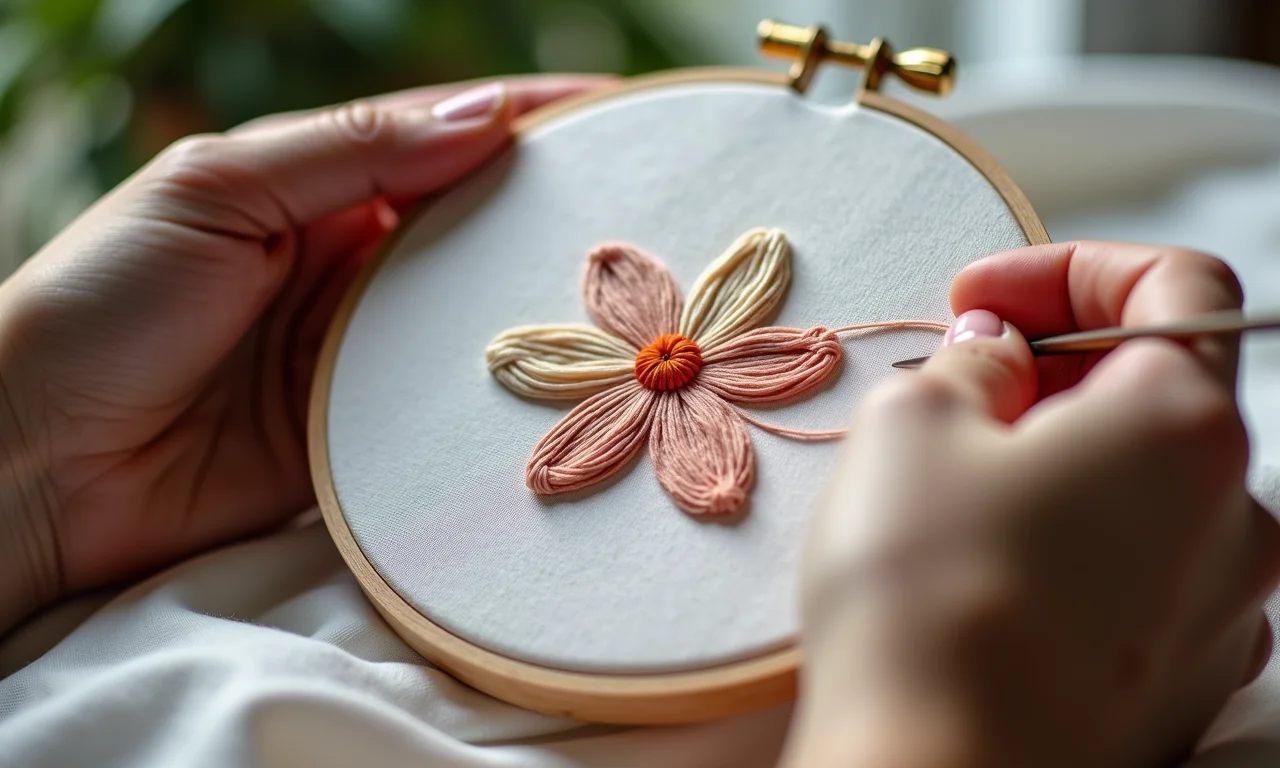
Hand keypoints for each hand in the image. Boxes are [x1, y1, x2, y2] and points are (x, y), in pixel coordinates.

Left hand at [0, 75, 611, 632]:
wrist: (35, 463)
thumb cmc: (102, 304)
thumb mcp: (215, 192)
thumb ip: (348, 153)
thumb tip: (483, 117)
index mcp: (313, 190)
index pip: (442, 141)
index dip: (530, 122)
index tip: (622, 113)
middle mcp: (349, 267)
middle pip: (475, 230)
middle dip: (558, 216)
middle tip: (652, 207)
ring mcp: (360, 354)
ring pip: (475, 321)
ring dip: (542, 311)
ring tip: (635, 299)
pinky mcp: (364, 435)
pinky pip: (447, 411)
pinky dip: (499, 400)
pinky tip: (565, 390)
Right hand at [787, 242, 1279, 767]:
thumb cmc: (925, 597)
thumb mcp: (910, 427)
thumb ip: (968, 362)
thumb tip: (995, 353)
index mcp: (1186, 425)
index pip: (1177, 288)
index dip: (1069, 270)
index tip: (981, 297)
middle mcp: (1233, 515)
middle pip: (1162, 391)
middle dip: (1056, 366)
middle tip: (952, 385)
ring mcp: (1219, 610)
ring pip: (1145, 488)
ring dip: (1061, 457)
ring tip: (954, 484)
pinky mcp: (1179, 681)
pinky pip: (1137, 572)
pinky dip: (1075, 540)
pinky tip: (988, 568)